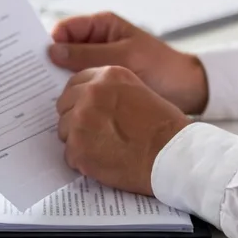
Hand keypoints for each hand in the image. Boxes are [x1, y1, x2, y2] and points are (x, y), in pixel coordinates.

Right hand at [49, 12, 209, 114]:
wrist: (189, 91)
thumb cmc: (162, 68)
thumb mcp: (125, 59)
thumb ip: (89, 55)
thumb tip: (53, 51)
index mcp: (101, 26)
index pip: (64, 30)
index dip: (48, 43)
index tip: (35, 61)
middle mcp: (96, 43)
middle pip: (63, 51)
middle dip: (50, 65)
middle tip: (33, 82)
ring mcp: (99, 64)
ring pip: (69, 71)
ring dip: (61, 83)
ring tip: (48, 98)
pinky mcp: (103, 84)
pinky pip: (82, 86)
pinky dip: (74, 95)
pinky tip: (66, 107)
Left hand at [56, 66, 191, 194]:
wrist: (173, 155)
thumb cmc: (164, 127)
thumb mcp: (138, 91)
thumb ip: (110, 90)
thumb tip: (89, 98)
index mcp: (107, 76)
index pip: (75, 83)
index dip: (79, 99)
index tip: (84, 109)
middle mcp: (91, 94)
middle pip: (65, 105)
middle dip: (75, 118)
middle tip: (93, 132)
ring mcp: (81, 120)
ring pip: (64, 129)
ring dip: (78, 139)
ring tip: (102, 148)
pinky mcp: (78, 148)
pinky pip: (69, 154)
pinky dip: (82, 160)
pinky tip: (102, 161)